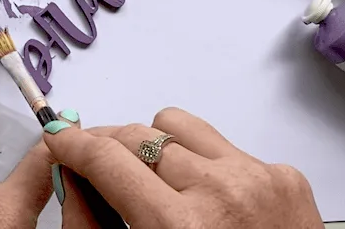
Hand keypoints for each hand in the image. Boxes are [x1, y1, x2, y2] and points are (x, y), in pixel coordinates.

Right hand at [45, 107, 322, 228]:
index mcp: (178, 228)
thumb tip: (71, 176)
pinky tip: (209, 198)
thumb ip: (95, 225)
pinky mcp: (285, 175)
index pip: (107, 159)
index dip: (73, 144)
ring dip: (157, 146)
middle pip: (136, 134)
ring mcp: (257, 177)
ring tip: (158, 178)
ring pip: (178, 126)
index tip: (58, 137)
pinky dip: (207, 164)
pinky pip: (225, 145)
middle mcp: (219, 193)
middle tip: (98, 159)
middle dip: (108, 144)